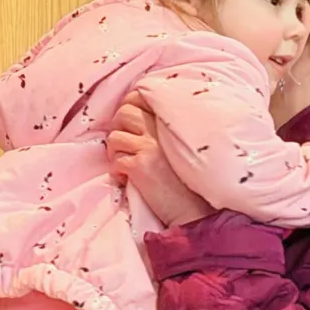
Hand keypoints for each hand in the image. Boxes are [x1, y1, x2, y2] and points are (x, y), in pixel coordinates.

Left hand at [106, 93, 215, 226]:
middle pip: (123, 112)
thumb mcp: (180, 147)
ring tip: (126, 164)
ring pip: (114, 137)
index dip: (128, 105)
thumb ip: (162, 130)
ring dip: (115, 152)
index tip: (128, 122)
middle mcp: (160, 130)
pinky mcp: (140, 166)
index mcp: (171, 122)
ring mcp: (149, 146)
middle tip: (125, 145)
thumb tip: (133, 120)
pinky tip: (127, 179)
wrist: (195, 212)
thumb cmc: (190, 182)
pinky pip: (116, 160)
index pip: (140, 96)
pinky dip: (117, 171)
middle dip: (118, 127)